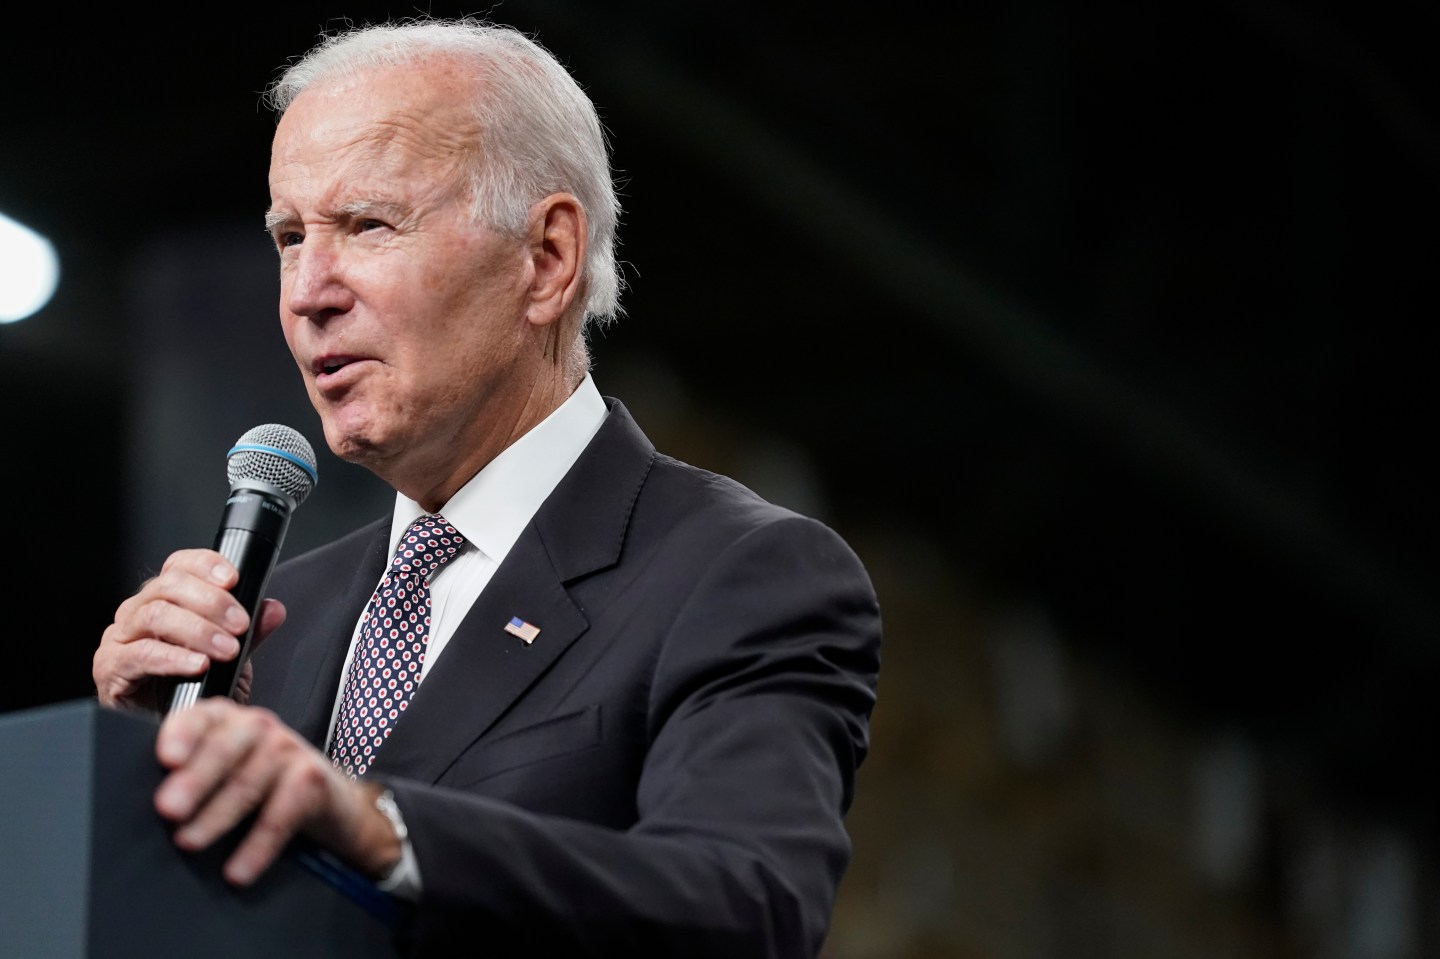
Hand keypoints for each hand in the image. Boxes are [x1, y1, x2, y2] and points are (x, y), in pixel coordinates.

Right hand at [93, 549, 285, 710]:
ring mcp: (119, 638)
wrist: (172, 733)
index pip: (179, 565)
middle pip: (168, 585)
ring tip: (225, 650)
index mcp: (165, 600)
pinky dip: (173, 658)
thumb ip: (251, 634)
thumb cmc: (194, 691)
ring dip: (197, 630)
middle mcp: (138, 612)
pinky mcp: (110, 668)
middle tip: (240, 625)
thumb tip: (273, 608)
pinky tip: (197, 665)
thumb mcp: (231, 660)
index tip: (233, 578)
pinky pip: (139, 654)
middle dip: (211, 602)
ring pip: (154, 615)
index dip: (205, 565)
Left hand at [153, 697, 402, 885]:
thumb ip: (189, 776)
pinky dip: (257, 846)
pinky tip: (237, 870)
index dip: (182, 734)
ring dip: (216, 816)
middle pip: (224, 748)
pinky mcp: (313, 779)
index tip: (165, 758)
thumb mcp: (225, 774)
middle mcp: (259, 727)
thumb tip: (139, 808)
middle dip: (194, 780)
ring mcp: (289, 750)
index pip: (201, 718)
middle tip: (168, 808)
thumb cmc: (265, 790)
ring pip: (248, 782)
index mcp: (228, 721)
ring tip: (189, 842)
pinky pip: (281, 815)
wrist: (331, 805)